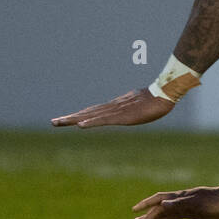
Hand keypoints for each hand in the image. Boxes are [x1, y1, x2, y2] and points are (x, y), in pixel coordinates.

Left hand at [51, 88, 173, 127]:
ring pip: (90, 116)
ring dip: (74, 120)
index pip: (93, 111)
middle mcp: (112, 107)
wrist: (164, 93)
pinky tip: (80, 126)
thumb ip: (132, 108)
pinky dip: (91, 122)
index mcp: (115, 106)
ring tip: (59, 123)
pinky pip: (103, 120)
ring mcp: (116, 111)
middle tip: (53, 122)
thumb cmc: (156, 98)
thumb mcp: (140, 105)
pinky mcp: (122, 115)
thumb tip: (132, 110)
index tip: (66, 119)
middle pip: (87, 113)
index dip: (79, 115)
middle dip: (70, 118)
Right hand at [132, 185, 218, 218]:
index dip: (146, 206)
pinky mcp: (194, 212)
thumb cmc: (217, 202)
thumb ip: (180, 206)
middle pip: (160, 208)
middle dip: (147, 215)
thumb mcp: (198, 205)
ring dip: (155, 217)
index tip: (134, 212)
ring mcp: (188, 207)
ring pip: (166, 212)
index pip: (158, 201)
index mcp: (180, 198)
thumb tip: (160, 206)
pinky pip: (176, 215)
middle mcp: (182, 201)